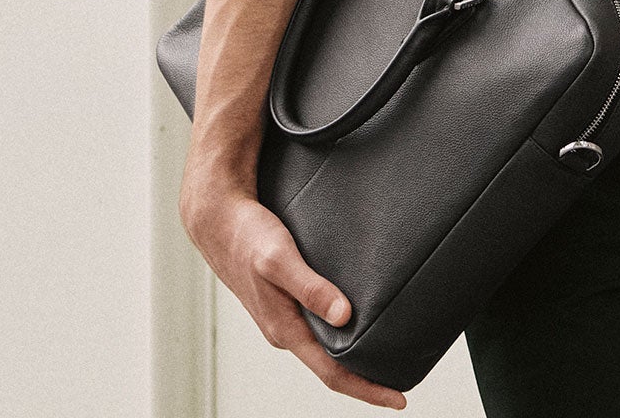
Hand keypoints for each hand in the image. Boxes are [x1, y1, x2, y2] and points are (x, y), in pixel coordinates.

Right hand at [182, 182, 406, 408]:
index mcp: (284, 329)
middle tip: (402, 387)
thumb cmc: (247, 236)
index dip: (366, 390)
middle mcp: (285, 331)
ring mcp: (284, 319)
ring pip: (325, 348)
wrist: (218, 220)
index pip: (332, 373)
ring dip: (354, 358)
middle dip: (365, 380)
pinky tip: (359, 325)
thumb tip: (344, 315)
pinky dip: (342, 335)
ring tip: (388, 359)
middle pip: (332, 367)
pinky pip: (319, 329)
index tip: (399, 400)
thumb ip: (310, 287)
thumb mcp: (280, 258)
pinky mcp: (286, 304)